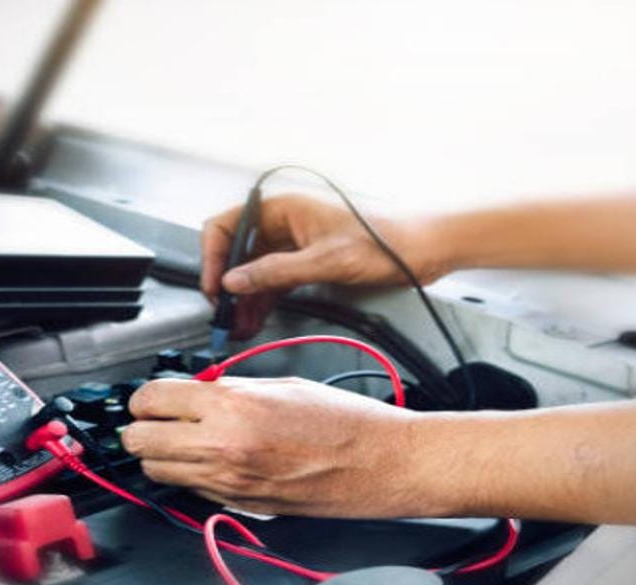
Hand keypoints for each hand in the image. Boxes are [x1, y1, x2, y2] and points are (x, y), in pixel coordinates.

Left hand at [123, 376, 446, 517]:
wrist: (383, 463)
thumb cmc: (345, 421)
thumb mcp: (280, 384)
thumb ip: (229, 387)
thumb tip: (193, 389)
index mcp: (232, 406)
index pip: (150, 399)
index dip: (144, 397)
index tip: (151, 397)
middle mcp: (222, 447)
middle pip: (139, 441)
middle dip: (141, 428)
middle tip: (157, 419)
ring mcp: (229, 482)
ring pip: (157, 472)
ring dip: (161, 455)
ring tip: (184, 440)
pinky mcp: (240, 506)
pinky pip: (192, 490)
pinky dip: (192, 475)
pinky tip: (215, 459)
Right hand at [201, 193, 446, 338]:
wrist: (422, 250)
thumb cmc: (383, 242)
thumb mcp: (325, 261)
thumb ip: (275, 271)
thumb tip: (234, 281)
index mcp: (283, 207)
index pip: (227, 225)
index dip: (213, 256)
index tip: (215, 287)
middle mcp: (283, 221)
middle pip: (236, 250)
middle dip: (227, 283)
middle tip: (223, 313)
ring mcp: (292, 241)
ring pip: (253, 269)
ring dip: (243, 297)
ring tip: (237, 325)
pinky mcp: (305, 260)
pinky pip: (272, 280)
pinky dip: (262, 300)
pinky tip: (255, 320)